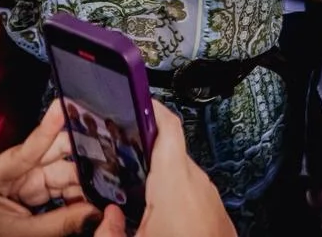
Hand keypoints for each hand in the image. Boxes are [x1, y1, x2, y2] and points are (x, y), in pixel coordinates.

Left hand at [0, 100, 99, 236]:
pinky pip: (60, 187)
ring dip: (83, 178)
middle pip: (51, 156)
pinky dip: (77, 192)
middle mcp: (9, 173)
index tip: (64, 106)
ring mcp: (21, 183)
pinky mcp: (31, 195)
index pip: (27, 149)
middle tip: (111, 151)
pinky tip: (93, 195)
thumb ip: (61, 223)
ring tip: (108, 181)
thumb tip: (97, 212)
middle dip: (81, 154)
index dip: (49, 128)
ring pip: (61, 172)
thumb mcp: (21, 236)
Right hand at [94, 101, 235, 236]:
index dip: (151, 108)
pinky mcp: (215, 207)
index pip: (168, 127)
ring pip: (179, 173)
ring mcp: (209, 194)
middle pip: (168, 152)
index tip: (136, 98)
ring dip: (159, 178)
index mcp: (174, 184)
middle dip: (144, 153)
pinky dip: (174, 196)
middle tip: (121, 156)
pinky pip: (191, 191)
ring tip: (136, 191)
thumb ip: (108, 231)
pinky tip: (161, 216)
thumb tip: (106, 220)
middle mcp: (196, 183)